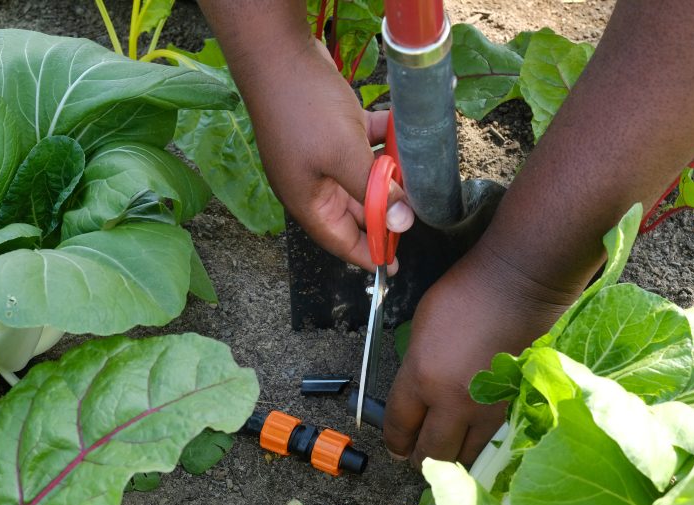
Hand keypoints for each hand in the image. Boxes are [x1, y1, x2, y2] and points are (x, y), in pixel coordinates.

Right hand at [243, 39, 412, 271]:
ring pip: (362, 176)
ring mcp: (321, 154)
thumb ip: (374, 191)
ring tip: (415, 177)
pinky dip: (381, 142)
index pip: (341, 241)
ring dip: (388, 175)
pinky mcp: (330, 127)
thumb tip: (403, 222)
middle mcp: (313, 183)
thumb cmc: (303, 109)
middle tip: (415, 217)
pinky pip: (362, 144)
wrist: (278, 52)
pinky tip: (402, 134)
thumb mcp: (344, 156)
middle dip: (385, 212)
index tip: (397, 263)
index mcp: (308, 200)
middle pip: (355, 210)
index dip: (369, 254)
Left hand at [383, 248, 574, 465]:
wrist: (516, 288)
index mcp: (421, 377)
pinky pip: (489, 443)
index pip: (399, 426)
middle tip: (418, 458)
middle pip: (430, 453)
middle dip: (419, 459)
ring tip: (445, 454)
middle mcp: (450, 401)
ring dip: (450, 459)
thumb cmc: (464, 296)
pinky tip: (471, 443)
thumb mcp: (421, 330)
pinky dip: (477, 448)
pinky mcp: (510, 408)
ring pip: (462, 456)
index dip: (394, 443)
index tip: (396, 448)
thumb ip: (414, 370)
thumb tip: (414, 397)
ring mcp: (483, 408)